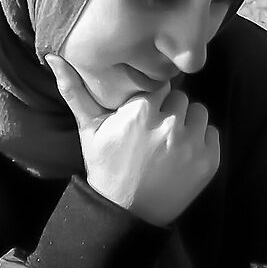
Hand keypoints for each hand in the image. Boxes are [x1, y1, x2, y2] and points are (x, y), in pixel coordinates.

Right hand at [48, 56, 219, 225]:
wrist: (126, 211)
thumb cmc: (105, 166)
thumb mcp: (89, 129)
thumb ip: (74, 90)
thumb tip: (54, 56)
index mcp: (141, 112)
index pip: (159, 86)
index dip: (151, 100)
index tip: (143, 115)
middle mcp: (170, 125)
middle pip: (180, 98)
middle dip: (169, 110)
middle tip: (154, 130)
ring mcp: (192, 144)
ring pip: (199, 112)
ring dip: (188, 123)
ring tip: (169, 141)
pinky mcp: (209, 161)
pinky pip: (212, 134)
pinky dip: (201, 141)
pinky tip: (181, 154)